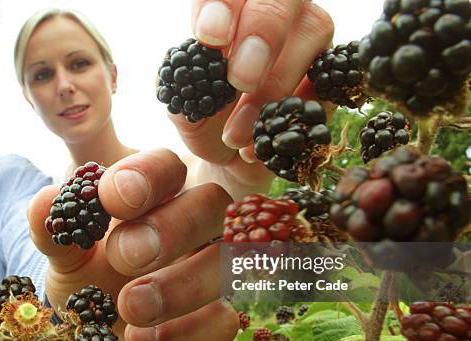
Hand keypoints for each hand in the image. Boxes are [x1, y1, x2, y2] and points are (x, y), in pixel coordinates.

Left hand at [27, 149, 238, 340]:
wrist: (94, 324)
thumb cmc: (86, 267)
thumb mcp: (65, 246)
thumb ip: (55, 225)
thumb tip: (47, 202)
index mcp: (157, 192)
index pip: (168, 165)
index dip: (147, 176)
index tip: (110, 198)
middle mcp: (194, 222)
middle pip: (212, 204)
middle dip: (171, 228)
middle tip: (123, 256)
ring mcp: (211, 267)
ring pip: (226, 263)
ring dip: (181, 286)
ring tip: (130, 306)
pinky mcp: (215, 315)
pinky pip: (223, 321)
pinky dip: (186, 333)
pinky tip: (140, 339)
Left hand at [174, 0, 334, 198]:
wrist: (227, 157)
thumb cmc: (204, 120)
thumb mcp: (182, 106)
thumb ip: (180, 83)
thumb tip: (196, 61)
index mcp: (228, 10)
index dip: (223, 4)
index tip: (211, 37)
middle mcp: (270, 12)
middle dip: (262, 32)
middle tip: (239, 80)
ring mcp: (305, 38)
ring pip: (312, 30)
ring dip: (275, 85)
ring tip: (236, 134)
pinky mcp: (328, 76)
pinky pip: (328, 79)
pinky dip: (296, 111)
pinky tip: (260, 143)